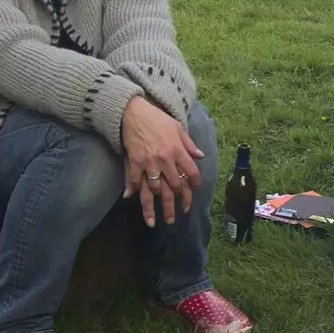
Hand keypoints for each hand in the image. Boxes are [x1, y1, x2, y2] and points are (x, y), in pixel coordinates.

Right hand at [121, 95, 203, 226]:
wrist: (134, 112)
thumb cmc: (157, 119)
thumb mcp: (178, 128)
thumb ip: (189, 144)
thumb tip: (200, 156)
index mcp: (177, 151)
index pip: (191, 173)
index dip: (195, 184)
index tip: (194, 190)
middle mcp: (165, 160)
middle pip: (174, 187)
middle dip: (177, 203)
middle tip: (178, 214)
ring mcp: (149, 163)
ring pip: (155, 190)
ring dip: (155, 206)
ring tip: (156, 221)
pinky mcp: (134, 162)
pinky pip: (135, 181)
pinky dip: (134, 191)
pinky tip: (132, 201)